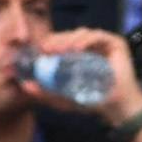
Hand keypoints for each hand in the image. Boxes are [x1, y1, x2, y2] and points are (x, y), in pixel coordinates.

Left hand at [27, 28, 141, 127]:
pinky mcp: (116, 43)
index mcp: (78, 56)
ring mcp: (103, 44)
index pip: (61, 44)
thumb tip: (25, 86)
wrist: (116, 108)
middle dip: (56, 40)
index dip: (50, 44)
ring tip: (59, 50)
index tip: (39, 50)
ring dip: (68, 39)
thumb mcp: (63, 99)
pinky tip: (77, 49)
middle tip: (45, 48)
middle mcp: (90, 48)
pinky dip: (86, 40)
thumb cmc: (92, 102)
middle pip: (70, 36)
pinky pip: (98, 36)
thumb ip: (45, 92)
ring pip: (82, 34)